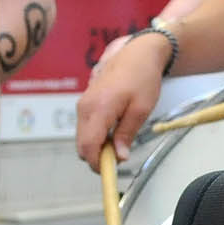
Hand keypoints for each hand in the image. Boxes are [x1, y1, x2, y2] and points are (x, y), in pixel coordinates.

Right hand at [76, 34, 164, 163]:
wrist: (137, 53)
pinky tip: (114, 129)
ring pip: (83, 137)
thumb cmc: (142, 77)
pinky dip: (96, 135)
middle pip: (82, 145)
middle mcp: (85, 107)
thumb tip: (119, 156)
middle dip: (97, 157)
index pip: (88, 147)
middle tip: (119, 156)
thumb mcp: (141, 109)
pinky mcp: (85, 102)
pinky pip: (86, 127)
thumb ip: (126, 134)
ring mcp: (83, 104)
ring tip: (120, 140)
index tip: (111, 172)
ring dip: (98, 146)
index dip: (97, 164)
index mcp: (98, 109)